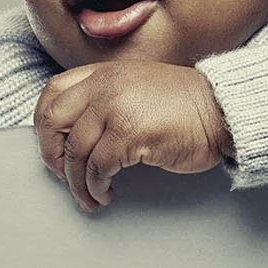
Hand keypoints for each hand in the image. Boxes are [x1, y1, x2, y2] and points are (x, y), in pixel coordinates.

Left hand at [34, 61, 234, 212]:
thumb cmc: (186, 105)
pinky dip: (97, 186)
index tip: (53, 147)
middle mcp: (105, 85)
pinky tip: (106, 192)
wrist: (223, 110)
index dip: (44, 125)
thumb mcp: (137, 87)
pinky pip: (98, 168)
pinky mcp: (129, 133)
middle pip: (53, 122)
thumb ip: (105, 98)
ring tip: (88, 195)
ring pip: (75, 151)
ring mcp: (115, 107)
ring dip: (77, 182)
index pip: (53, 93)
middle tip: (62, 174)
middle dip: (52, 155)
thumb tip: (75, 133)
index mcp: (104, 73)